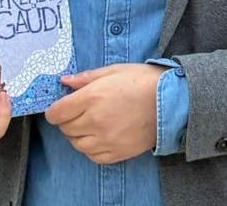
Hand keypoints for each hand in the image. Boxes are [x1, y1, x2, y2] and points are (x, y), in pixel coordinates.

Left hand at [44, 63, 168, 164]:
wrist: (171, 101)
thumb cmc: (142, 81)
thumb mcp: (113, 71)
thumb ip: (86, 78)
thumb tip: (64, 81)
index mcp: (92, 98)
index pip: (56, 113)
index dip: (54, 111)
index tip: (60, 108)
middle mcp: (95, 121)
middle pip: (65, 129)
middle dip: (67, 120)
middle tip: (78, 112)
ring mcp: (106, 139)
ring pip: (76, 144)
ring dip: (77, 135)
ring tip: (89, 124)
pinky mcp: (117, 152)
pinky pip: (93, 156)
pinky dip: (90, 148)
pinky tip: (99, 137)